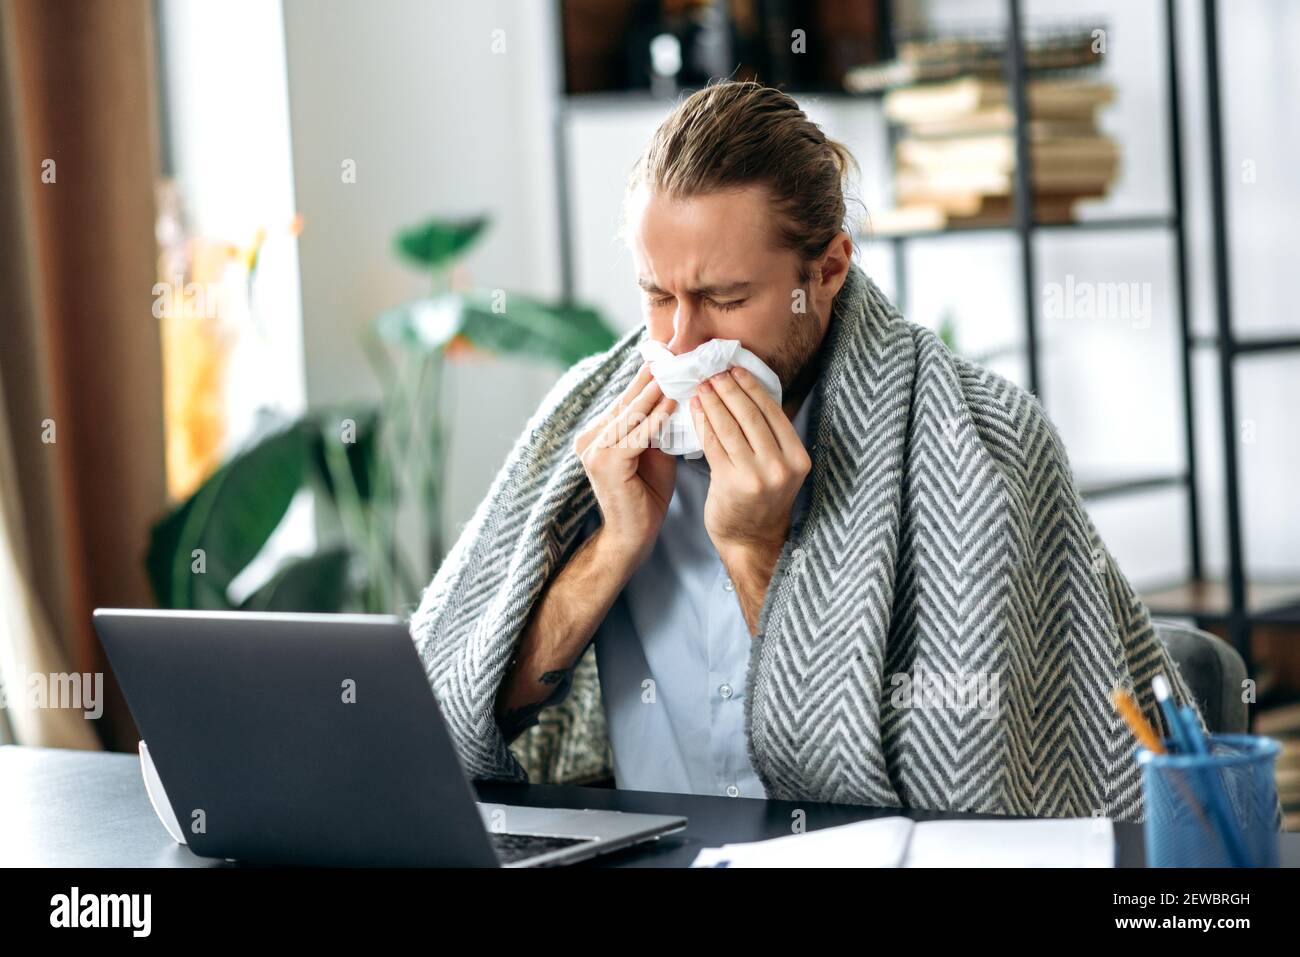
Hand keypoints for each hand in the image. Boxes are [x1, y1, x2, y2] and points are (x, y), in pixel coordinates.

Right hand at [574, 363, 677, 568]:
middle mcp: (589, 437)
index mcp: (598, 433)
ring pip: (631, 414)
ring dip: (656, 393)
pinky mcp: (604, 462)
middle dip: (653, 378)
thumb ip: (657, 426)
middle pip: (627, 401)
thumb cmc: (646, 497)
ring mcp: (593, 449)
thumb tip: (676, 393)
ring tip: (678, 371)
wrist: (632, 538)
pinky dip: (656, 419)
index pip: (625, 399)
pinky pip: (636, 434)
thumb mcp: (654, 452)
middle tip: (676, 353)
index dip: (647, 378)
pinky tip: (673, 403)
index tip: (669, 354)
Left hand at [691, 365, 811, 558]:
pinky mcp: (732, 483)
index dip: (752, 387)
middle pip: (752, 415)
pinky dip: (703, 423)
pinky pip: (714, 444)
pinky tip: (695, 409)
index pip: (773, 412)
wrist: (750, 540)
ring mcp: (758, 476)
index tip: (735, 369)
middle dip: (730, 389)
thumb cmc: (761, 499)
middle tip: (713, 371)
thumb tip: (747, 390)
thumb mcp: (779, 467)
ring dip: (714, 401)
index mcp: (798, 458)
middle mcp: (782, 466)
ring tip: (701, 385)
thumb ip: (770, 436)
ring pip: (731, 427)